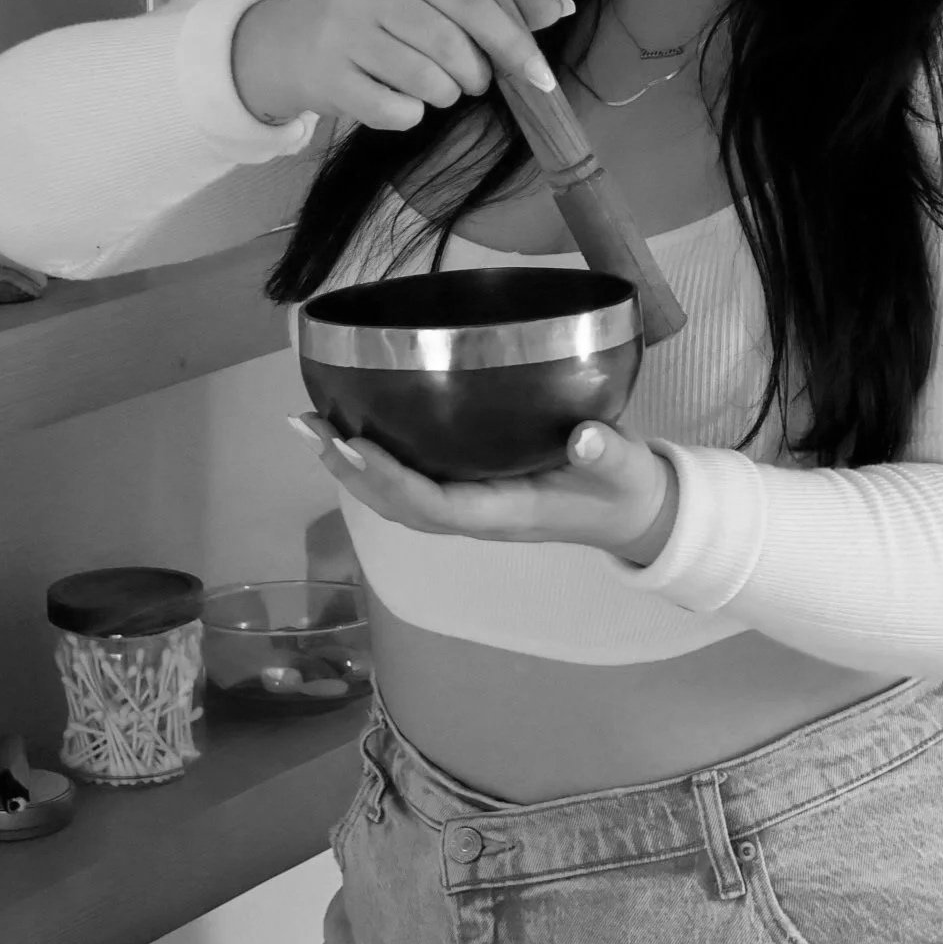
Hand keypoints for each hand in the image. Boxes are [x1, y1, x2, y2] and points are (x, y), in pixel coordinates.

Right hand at [232, 0, 574, 131]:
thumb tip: (564, 7)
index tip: (539, 76)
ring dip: (443, 96)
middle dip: (474, 76)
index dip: (513, 42)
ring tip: (433, 89)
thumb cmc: (371, 18)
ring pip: (426, 82)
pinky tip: (397, 101)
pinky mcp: (327, 77)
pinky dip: (408, 115)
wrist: (285, 43)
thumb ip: (493, 1)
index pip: (471, 2)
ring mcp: (343, 34)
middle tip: (469, 82)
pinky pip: (394, 111)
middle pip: (451, 47)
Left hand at [288, 413, 679, 566]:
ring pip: (398, 498)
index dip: (392, 481)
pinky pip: (412, 484)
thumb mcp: (624, 469)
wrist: (633, 512)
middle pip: (399, 506)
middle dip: (352, 471)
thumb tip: (586, 438)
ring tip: (311, 427)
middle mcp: (477, 516)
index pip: (436, 506)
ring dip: (352, 466)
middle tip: (309, 427)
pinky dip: (375, 462)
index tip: (355, 444)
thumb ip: (606, 454)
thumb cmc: (625, 488)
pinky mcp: (471, 490)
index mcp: (507, 514)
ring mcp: (471, 507)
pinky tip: (353, 431)